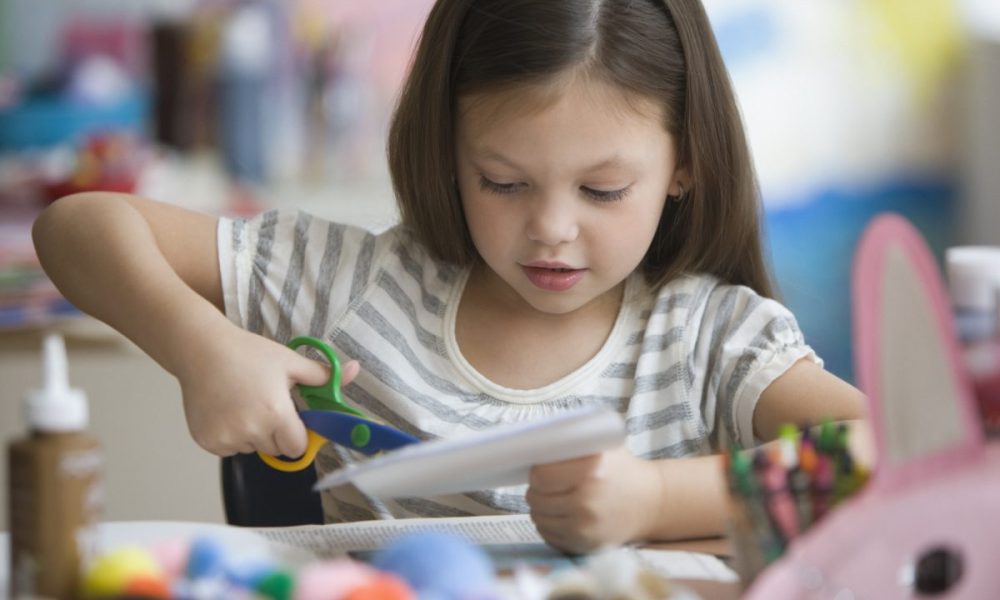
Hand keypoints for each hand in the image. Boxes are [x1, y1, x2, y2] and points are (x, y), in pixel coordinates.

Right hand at [177, 327, 359, 457]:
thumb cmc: (249, 353)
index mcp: (276, 414)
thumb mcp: (290, 361)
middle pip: (275, 450)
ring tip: (242, 403)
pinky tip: (226, 410)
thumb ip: (324, 374)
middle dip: (276, 433)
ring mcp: (227, 438)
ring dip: (252, 434)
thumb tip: (356, 369)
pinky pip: (229, 449)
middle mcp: (251, 431)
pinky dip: (231, 436)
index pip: (297, 447)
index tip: (291, 418)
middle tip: (264, 404)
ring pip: (252, 449)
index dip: (297, 434)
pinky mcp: (207, 441)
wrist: (202, 350)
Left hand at [526, 446, 662, 553]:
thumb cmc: (622, 469)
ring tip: (557, 498)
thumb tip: (533, 444)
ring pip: (539, 517)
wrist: (651, 503)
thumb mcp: (602, 447)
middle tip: (550, 484)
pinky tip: (563, 514)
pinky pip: (548, 534)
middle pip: (536, 498)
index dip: (538, 471)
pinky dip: (550, 524)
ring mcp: (585, 527)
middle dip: (538, 490)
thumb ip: (571, 444)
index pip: (540, 476)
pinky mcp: (583, 545)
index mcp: (590, 471)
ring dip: (542, 508)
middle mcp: (587, 501)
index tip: (544, 468)